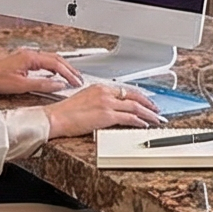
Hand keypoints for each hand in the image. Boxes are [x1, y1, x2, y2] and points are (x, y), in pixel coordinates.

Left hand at [0, 48, 85, 96]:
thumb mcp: (21, 86)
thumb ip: (42, 85)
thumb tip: (58, 85)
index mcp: (30, 57)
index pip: (56, 64)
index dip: (68, 73)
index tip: (76, 82)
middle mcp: (29, 54)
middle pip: (56, 59)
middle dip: (69, 69)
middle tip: (79, 78)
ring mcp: (26, 57)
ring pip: (50, 60)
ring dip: (62, 68)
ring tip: (71, 77)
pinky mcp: (22, 62)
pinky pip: (43, 63)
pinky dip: (53, 68)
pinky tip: (56, 75)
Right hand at [44, 81, 162, 138]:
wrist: (55, 117)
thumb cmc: (65, 112)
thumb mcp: (84, 99)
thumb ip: (99, 101)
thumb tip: (110, 108)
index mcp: (99, 88)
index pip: (125, 90)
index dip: (138, 96)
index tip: (145, 101)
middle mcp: (105, 93)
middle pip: (133, 96)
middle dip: (148, 103)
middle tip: (156, 110)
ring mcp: (107, 103)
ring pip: (135, 107)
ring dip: (148, 114)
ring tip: (155, 119)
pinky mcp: (106, 115)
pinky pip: (129, 118)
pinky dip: (139, 121)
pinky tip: (144, 124)